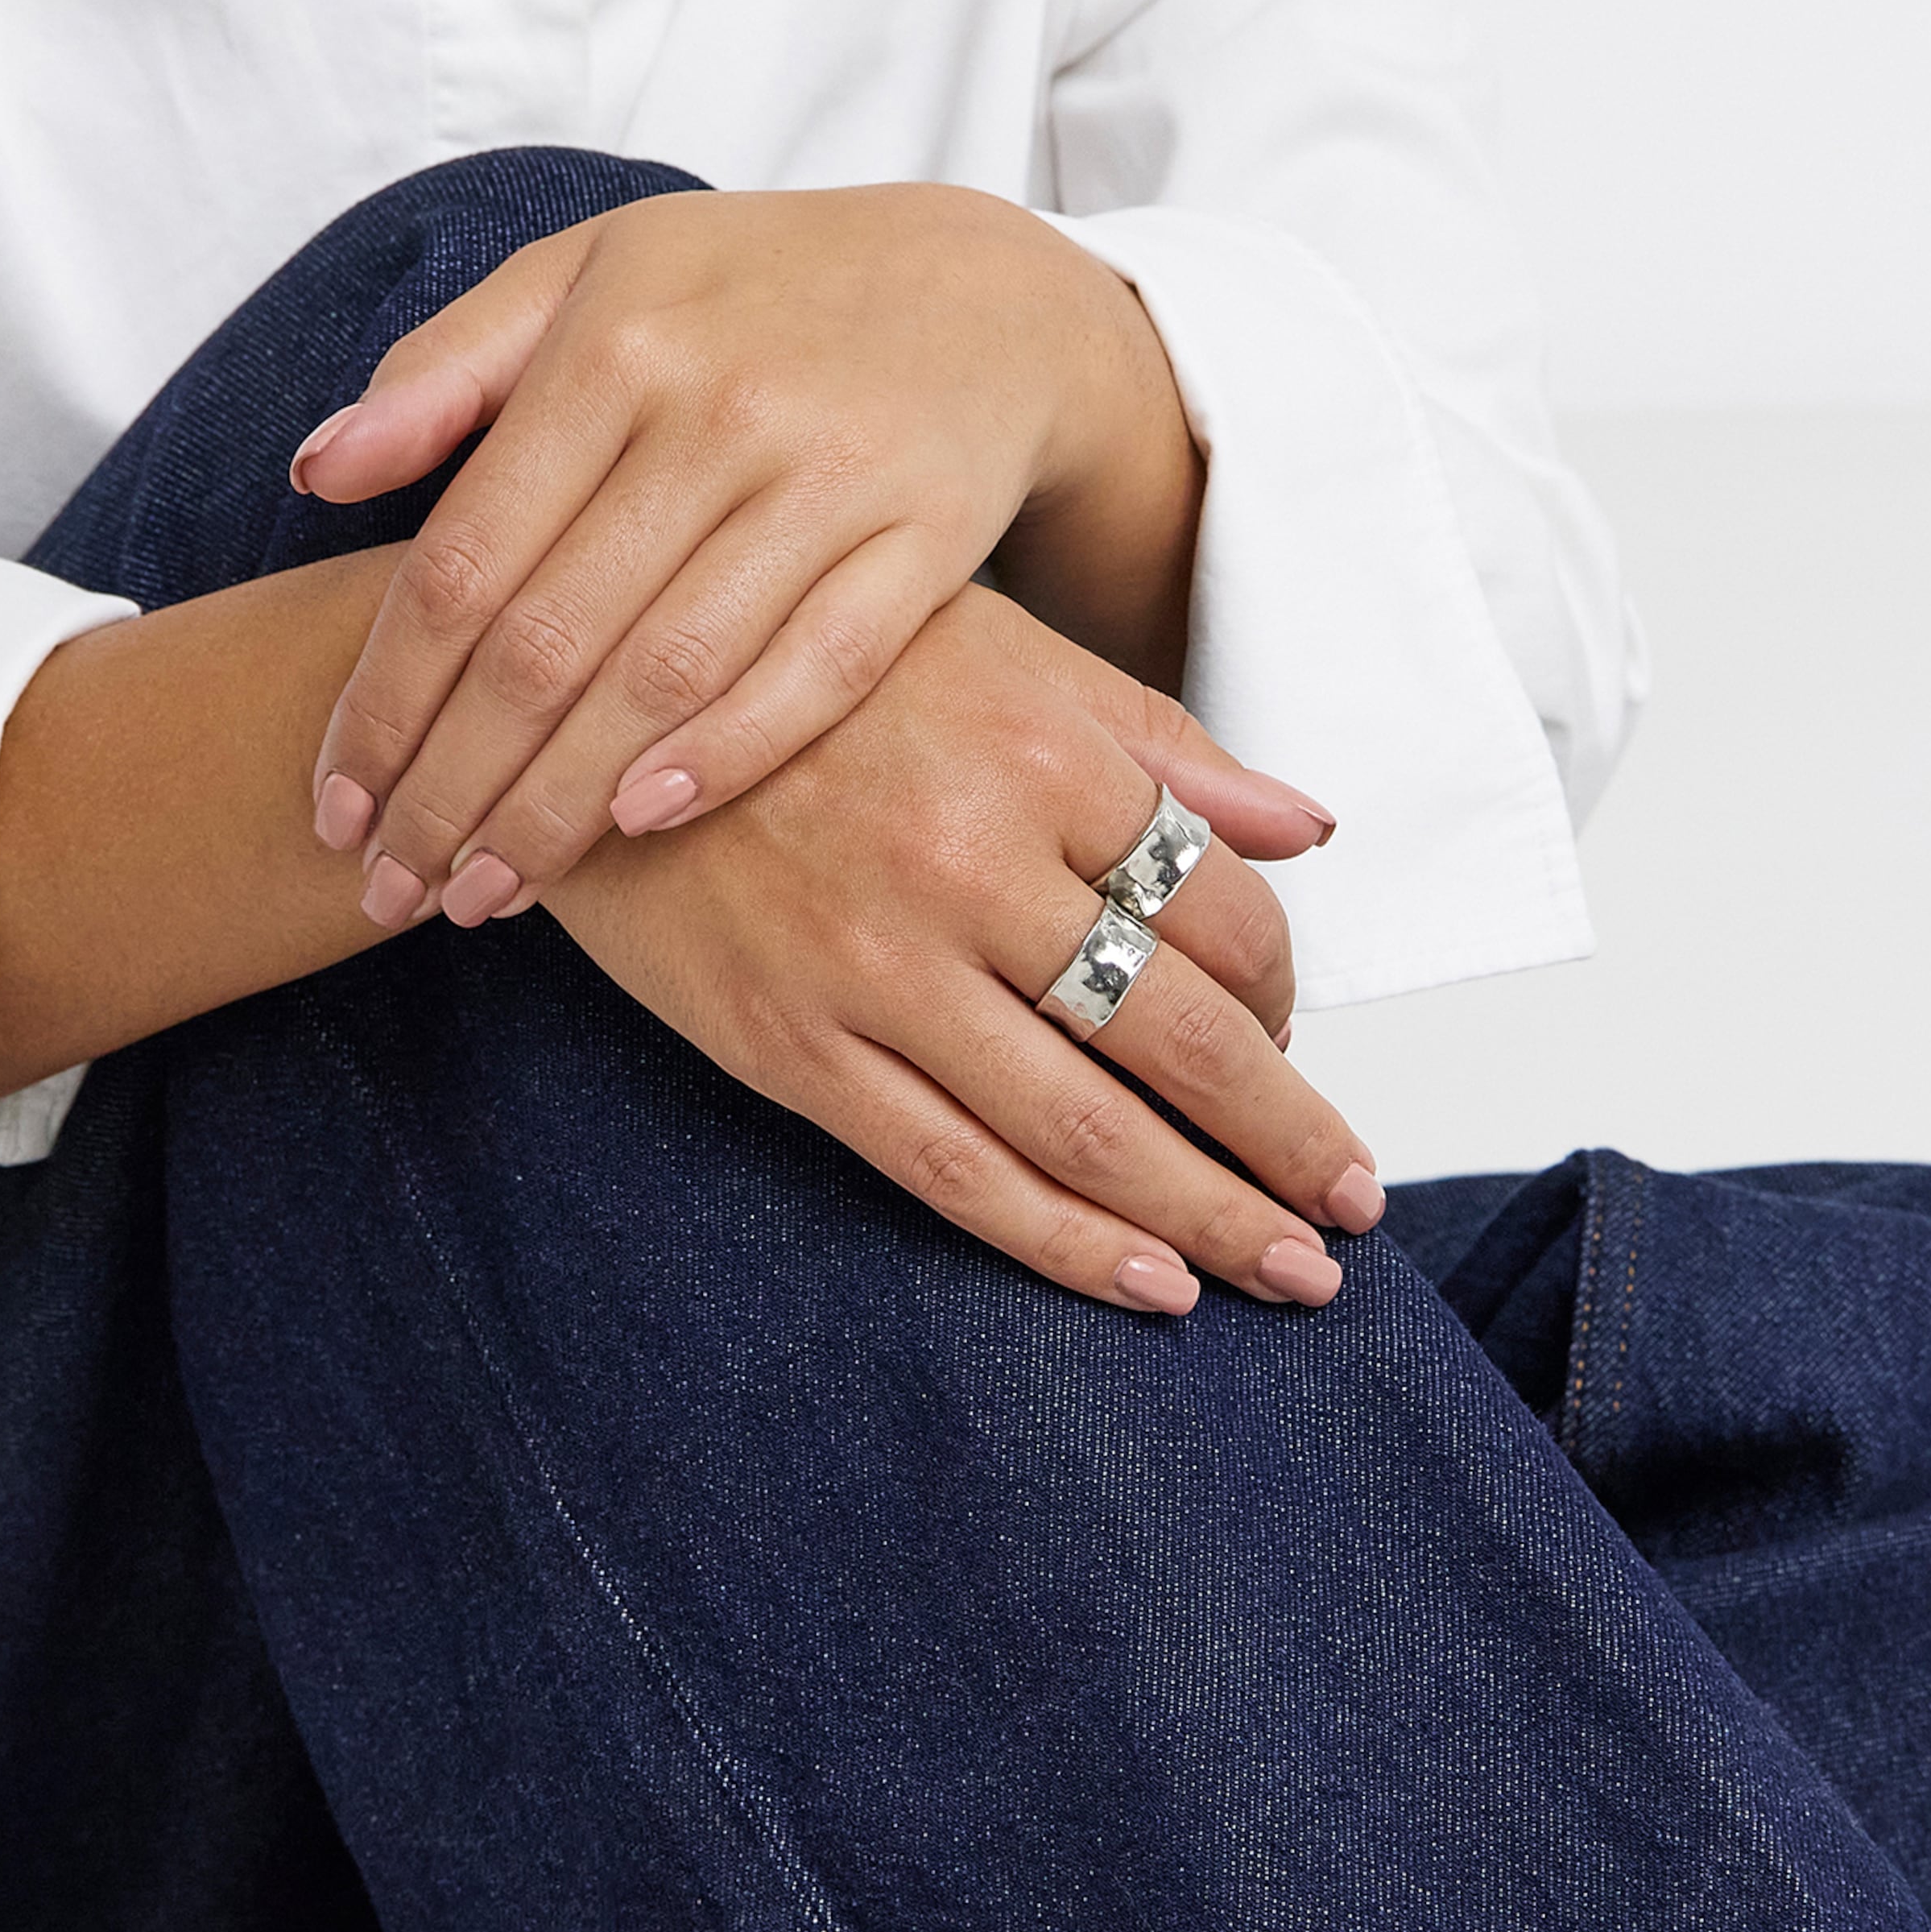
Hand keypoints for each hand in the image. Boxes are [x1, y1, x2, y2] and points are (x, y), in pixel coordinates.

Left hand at [297, 186, 1250, 930]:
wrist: (982, 299)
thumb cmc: (751, 298)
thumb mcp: (588, 277)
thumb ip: (448, 371)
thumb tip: (317, 475)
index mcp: (611, 347)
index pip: (462, 563)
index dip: (387, 702)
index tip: (334, 808)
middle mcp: (714, 414)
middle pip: (548, 643)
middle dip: (454, 788)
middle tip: (393, 890)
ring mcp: (827, 483)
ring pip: (664, 679)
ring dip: (562, 809)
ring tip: (487, 896)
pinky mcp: (925, 545)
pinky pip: (815, 676)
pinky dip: (724, 756)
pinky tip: (638, 827)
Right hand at [544, 588, 1383, 1313]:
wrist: (575, 697)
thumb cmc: (805, 669)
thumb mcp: (990, 646)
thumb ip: (1154, 743)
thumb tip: (1307, 825)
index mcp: (1039, 748)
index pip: (1221, 910)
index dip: (1287, 995)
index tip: (1298, 1040)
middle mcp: (971, 861)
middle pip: (1182, 1036)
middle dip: (1288, 1138)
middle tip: (1355, 1208)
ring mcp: (879, 969)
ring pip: (1084, 1127)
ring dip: (1208, 1216)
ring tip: (1294, 1274)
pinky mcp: (797, 1049)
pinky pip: (958, 1170)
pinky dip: (1066, 1241)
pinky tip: (1153, 1285)